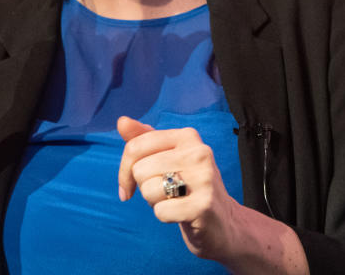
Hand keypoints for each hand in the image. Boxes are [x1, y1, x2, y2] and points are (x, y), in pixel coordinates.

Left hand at [116, 116, 241, 262]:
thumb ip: (143, 139)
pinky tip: (182, 214)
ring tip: (175, 200)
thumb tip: (122, 121)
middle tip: (166, 192)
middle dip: (144, 187)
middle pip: (139, 170)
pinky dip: (165, 216)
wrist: (223, 222)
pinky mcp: (204, 205)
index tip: (129, 184)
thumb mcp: (166, 158)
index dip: (124, 169)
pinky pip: (160, 211)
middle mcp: (199, 152)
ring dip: (155, 202)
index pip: (135, 147)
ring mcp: (204, 178)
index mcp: (187, 136)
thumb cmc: (186, 187)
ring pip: (148, 190)